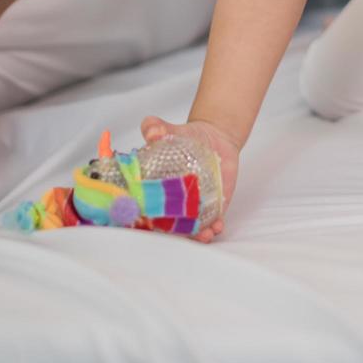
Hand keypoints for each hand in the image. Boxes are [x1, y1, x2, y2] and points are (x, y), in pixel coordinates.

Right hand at [140, 115, 240, 242]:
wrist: (214, 136)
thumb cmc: (185, 136)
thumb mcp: (169, 129)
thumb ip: (155, 127)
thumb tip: (153, 132)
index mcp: (156, 187)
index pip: (145, 207)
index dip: (144, 219)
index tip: (146, 225)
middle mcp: (173, 201)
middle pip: (168, 224)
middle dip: (174, 233)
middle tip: (179, 234)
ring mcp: (193, 205)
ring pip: (192, 227)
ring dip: (197, 235)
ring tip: (204, 235)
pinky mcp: (213, 204)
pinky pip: (212, 220)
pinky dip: (215, 225)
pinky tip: (218, 225)